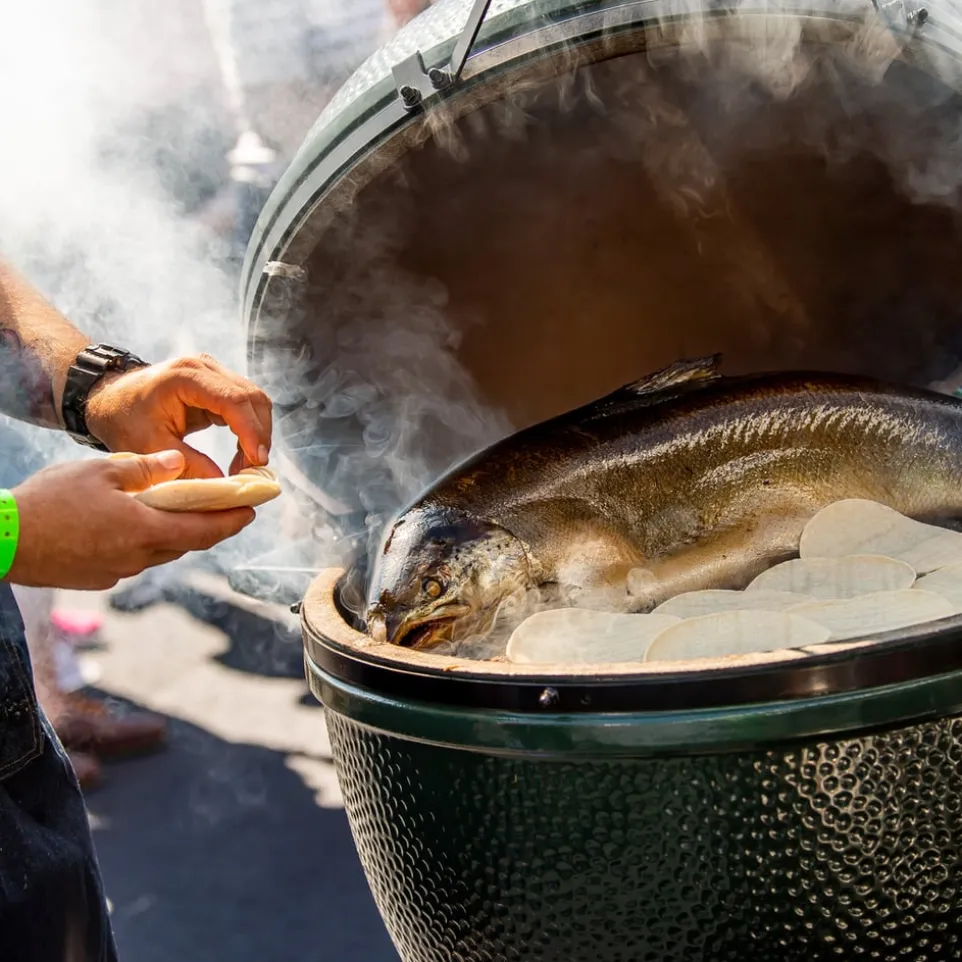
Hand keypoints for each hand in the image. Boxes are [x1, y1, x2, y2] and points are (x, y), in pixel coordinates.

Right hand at [7, 451, 253, 589]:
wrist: (3, 541)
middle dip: (209, 526)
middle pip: (186, 542)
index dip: (232, 521)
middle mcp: (138, 557)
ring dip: (175, 533)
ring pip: (160, 551)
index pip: (205, 530)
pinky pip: (134, 559)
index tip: (252, 511)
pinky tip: (136, 524)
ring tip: (181, 511)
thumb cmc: (49, 501)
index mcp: (145, 530)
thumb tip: (177, 464)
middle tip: (224, 508)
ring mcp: (118, 572)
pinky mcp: (99, 578)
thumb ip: (145, 469)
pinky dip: (145, 541)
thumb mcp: (101, 472)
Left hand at [85, 354, 272, 478]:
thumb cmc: (124, 419)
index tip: (256, 462)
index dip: (251, 432)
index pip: (234, 401)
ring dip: (257, 434)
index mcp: (186, 377)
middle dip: (259, 436)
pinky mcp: (217, 384)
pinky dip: (249, 431)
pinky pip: (246, 406)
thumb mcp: (152, 447)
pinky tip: (241, 454)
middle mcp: (205, 368)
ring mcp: (213, 373)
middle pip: (253, 398)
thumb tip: (224, 485)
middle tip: (252, 470)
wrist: (108, 399)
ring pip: (255, 401)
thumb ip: (189, 466)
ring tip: (245, 466)